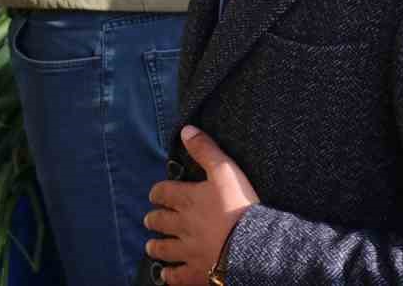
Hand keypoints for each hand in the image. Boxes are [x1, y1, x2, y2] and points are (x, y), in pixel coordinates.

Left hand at [145, 127, 259, 284]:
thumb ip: (205, 150)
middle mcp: (182, 225)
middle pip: (160, 221)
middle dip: (154, 219)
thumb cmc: (239, 206)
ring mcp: (188, 250)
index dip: (158, 192)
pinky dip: (169, 276)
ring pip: (164, 249)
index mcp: (187, 200)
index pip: (163, 192)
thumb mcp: (225, 170)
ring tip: (151, 245)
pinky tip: (166, 275)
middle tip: (151, 219)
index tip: (156, 194)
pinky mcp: (197, 272)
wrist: (251, 244)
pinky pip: (177, 276)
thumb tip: (186, 130)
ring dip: (156, 246)